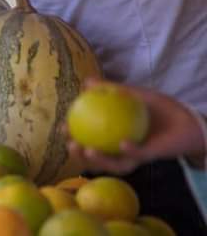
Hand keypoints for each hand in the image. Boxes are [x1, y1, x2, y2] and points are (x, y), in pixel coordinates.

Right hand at [66, 78, 206, 173]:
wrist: (185, 117)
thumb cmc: (157, 107)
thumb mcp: (131, 95)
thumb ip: (111, 89)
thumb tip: (87, 81)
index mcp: (112, 136)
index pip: (88, 139)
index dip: (72, 138)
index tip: (61, 129)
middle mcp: (120, 150)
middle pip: (96, 158)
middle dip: (79, 157)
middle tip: (69, 145)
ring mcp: (134, 156)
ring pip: (114, 164)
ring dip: (99, 160)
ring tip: (87, 150)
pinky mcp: (150, 157)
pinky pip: (137, 156)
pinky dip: (129, 151)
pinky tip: (121, 143)